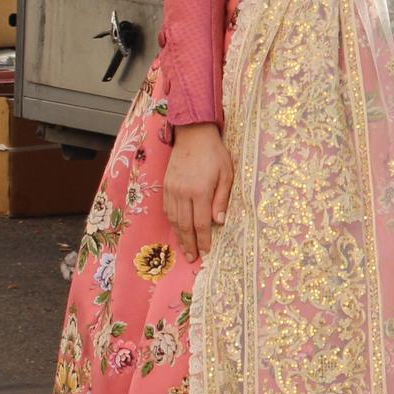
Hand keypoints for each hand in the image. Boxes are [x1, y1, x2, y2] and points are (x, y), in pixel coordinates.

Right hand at [163, 123, 232, 263]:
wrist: (193, 135)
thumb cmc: (215, 154)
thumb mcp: (226, 174)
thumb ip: (222, 198)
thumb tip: (219, 221)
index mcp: (200, 191)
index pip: (201, 223)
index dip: (203, 239)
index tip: (206, 251)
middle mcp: (183, 193)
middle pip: (185, 225)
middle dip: (189, 243)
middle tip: (192, 258)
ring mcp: (172, 190)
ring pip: (174, 219)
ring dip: (179, 236)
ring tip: (184, 249)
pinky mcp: (166, 186)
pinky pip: (167, 209)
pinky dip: (172, 222)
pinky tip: (177, 229)